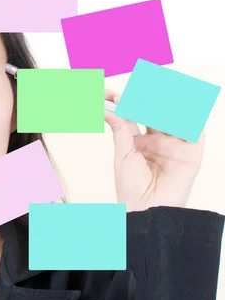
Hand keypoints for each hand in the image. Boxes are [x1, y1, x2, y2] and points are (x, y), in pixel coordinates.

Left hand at [104, 89, 204, 211]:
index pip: (133, 114)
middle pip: (154, 110)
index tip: (106, 93)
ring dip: (162, 103)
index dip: (122, 101)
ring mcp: (175, 144)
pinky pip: (193, 128)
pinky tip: (169, 110)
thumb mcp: (123, 153)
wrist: (146, 208)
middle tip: (130, 91)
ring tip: (146, 99)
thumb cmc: (131, 187)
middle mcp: (158, 139)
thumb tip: (107, 107)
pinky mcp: (191, 151)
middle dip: (143, 97)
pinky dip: (185, 116)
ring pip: (174, 115)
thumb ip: (120, 127)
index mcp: (139, 141)